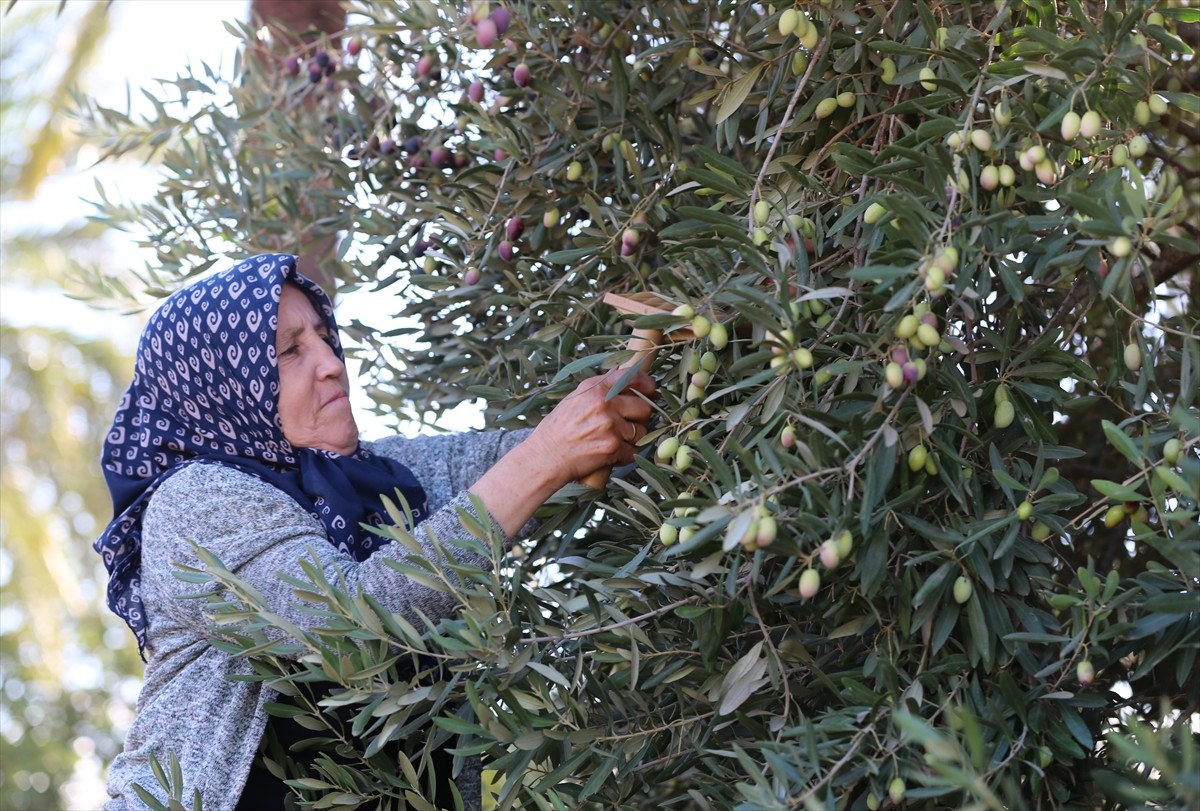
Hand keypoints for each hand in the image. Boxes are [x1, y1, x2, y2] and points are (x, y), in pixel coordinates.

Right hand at [527, 367, 657, 486]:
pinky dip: (626, 455)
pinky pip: (633, 451)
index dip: (646, 384)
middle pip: (643, 407)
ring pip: (641, 431)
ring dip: (633, 438)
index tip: (651, 390)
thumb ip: (600, 392)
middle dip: (640, 417)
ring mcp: (610, 426)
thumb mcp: (575, 400)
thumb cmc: (557, 430)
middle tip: (629, 424)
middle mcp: (604, 404)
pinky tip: (612, 455)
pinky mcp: (612, 447)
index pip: (631, 377)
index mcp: (594, 388)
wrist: (545, 457)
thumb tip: (627, 386)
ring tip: (616, 441)